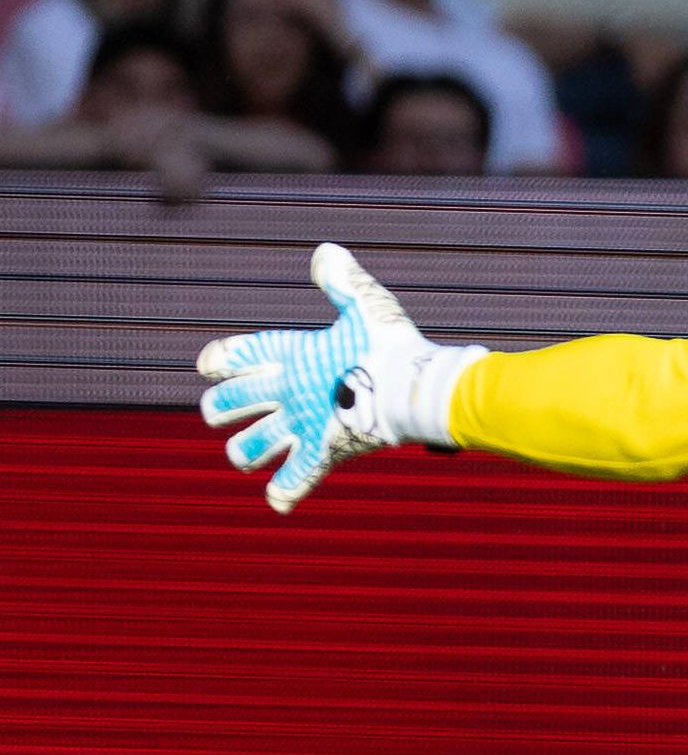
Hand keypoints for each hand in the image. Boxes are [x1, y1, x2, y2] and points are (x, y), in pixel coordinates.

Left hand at [197, 244, 481, 512]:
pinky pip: (297, 477)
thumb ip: (343, 282)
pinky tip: (277, 501)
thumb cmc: (393, 346)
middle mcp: (289, 391)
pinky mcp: (324, 451)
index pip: (238, 355)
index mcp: (293, 354)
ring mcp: (303, 424)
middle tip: (217, 412)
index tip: (207, 365)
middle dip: (221, 408)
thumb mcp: (368, 306)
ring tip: (242, 457)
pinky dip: (285, 491)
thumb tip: (325, 253)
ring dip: (245, 452)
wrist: (413, 389)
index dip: (220, 359)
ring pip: (252, 446)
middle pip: (232, 403)